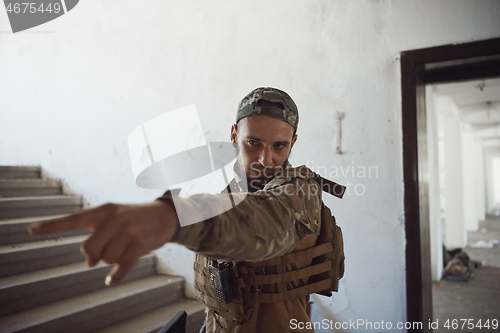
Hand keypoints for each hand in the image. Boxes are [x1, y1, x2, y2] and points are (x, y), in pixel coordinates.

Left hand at [29, 200, 178, 285]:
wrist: (166, 214)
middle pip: (89, 249)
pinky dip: (116, 276)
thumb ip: (98, 238)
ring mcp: (128, 231)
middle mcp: (114, 219)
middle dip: (96, 254)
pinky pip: (121, 266)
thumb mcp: (115, 221)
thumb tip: (90, 263)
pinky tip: (112, 280)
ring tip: (125, 248)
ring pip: (106, 259)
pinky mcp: (140, 244)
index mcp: (104, 210)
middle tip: (108, 248)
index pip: (73, 219)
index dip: (52, 226)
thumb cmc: (135, 218)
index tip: (32, 230)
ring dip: (113, 259)